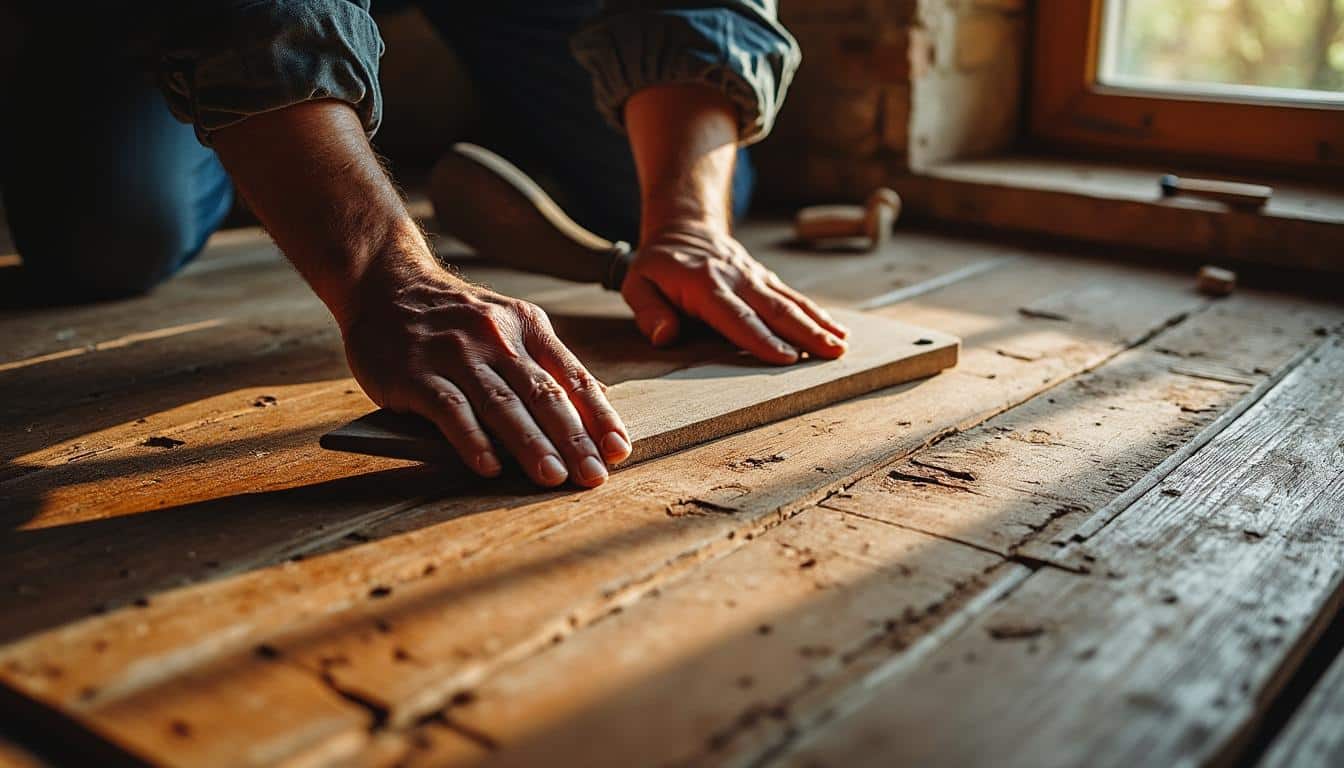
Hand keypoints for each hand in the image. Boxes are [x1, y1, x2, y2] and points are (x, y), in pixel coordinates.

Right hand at [341, 264, 630, 487]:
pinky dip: (472, 440)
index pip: (573, 376)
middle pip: (544, 394)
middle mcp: (497, 337)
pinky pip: (451, 409)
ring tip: (553, 477)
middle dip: (574, 439)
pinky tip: (489, 467)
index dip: (600, 416)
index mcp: (527, 326)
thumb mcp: (508, 324)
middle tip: (593, 475)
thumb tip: (599, 399)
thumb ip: (546, 362)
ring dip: (531, 444)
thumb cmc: (454, 319)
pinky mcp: (417, 372)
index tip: (619, 450)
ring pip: (503, 404)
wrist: (385, 283)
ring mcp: (456, 353)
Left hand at [620, 221, 849, 363]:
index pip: (735, 316)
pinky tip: (837, 330)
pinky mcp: (765, 278)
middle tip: (831, 353)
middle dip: (804, 333)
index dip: (760, 337)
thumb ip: (649, 311)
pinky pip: (793, 296)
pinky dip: (816, 313)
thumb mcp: (637, 284)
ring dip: (817, 324)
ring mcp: (754, 277)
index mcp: (703, 284)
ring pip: (790, 301)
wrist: (683, 226)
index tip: (785, 356)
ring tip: (841, 345)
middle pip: (773, 309)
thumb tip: (664, 335)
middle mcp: (735, 279)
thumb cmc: (657, 266)